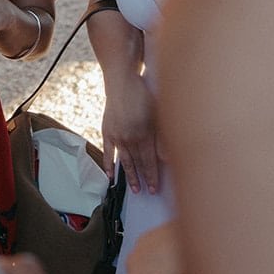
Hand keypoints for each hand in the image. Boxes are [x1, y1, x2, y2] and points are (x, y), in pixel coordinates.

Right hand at [103, 73, 159, 193]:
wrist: (122, 81)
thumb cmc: (143, 94)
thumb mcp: (158, 114)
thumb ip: (161, 137)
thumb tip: (167, 157)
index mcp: (144, 134)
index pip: (150, 161)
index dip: (153, 176)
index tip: (155, 188)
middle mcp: (129, 138)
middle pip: (138, 163)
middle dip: (144, 178)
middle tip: (147, 192)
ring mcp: (117, 135)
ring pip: (124, 161)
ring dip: (130, 176)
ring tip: (134, 188)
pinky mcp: (107, 131)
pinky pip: (107, 152)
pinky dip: (109, 164)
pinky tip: (111, 175)